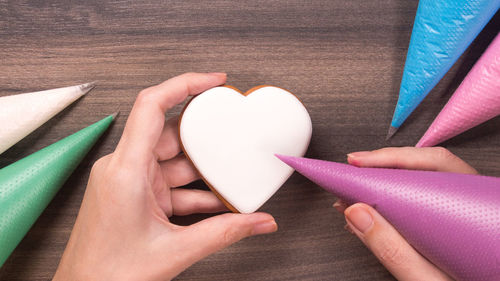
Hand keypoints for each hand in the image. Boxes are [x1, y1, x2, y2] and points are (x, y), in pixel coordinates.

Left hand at [53, 73, 276, 280]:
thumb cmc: (109, 274)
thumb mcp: (175, 251)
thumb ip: (224, 233)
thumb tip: (260, 221)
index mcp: (125, 171)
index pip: (151, 106)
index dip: (184, 84)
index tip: (214, 82)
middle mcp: (123, 168)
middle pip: (170, 134)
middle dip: (205, 139)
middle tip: (233, 136)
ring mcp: (128, 182)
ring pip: (173, 162)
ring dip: (201, 172)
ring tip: (231, 177)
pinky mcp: (134, 195)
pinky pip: (169, 183)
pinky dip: (192, 191)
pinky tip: (217, 202)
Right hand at [334, 147, 476, 280]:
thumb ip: (394, 250)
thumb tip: (357, 214)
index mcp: (479, 210)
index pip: (434, 164)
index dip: (391, 159)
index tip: (358, 163)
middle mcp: (477, 205)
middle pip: (426, 168)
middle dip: (381, 168)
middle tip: (349, 175)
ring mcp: (467, 214)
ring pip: (423, 184)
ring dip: (383, 186)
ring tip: (355, 193)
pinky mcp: (455, 226)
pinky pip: (422, 203)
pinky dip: (392, 203)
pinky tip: (375, 211)